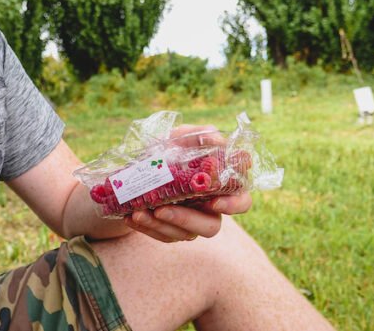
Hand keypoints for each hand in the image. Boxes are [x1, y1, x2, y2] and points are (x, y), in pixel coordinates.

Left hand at [123, 124, 252, 242]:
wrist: (137, 169)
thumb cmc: (168, 151)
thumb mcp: (179, 138)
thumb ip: (198, 136)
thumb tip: (216, 140)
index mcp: (220, 186)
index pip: (241, 200)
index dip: (234, 205)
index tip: (215, 201)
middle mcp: (210, 208)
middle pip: (212, 226)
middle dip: (188, 220)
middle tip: (163, 210)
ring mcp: (192, 223)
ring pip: (184, 234)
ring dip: (161, 224)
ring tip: (140, 211)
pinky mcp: (173, 231)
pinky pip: (164, 236)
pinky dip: (147, 227)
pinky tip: (132, 216)